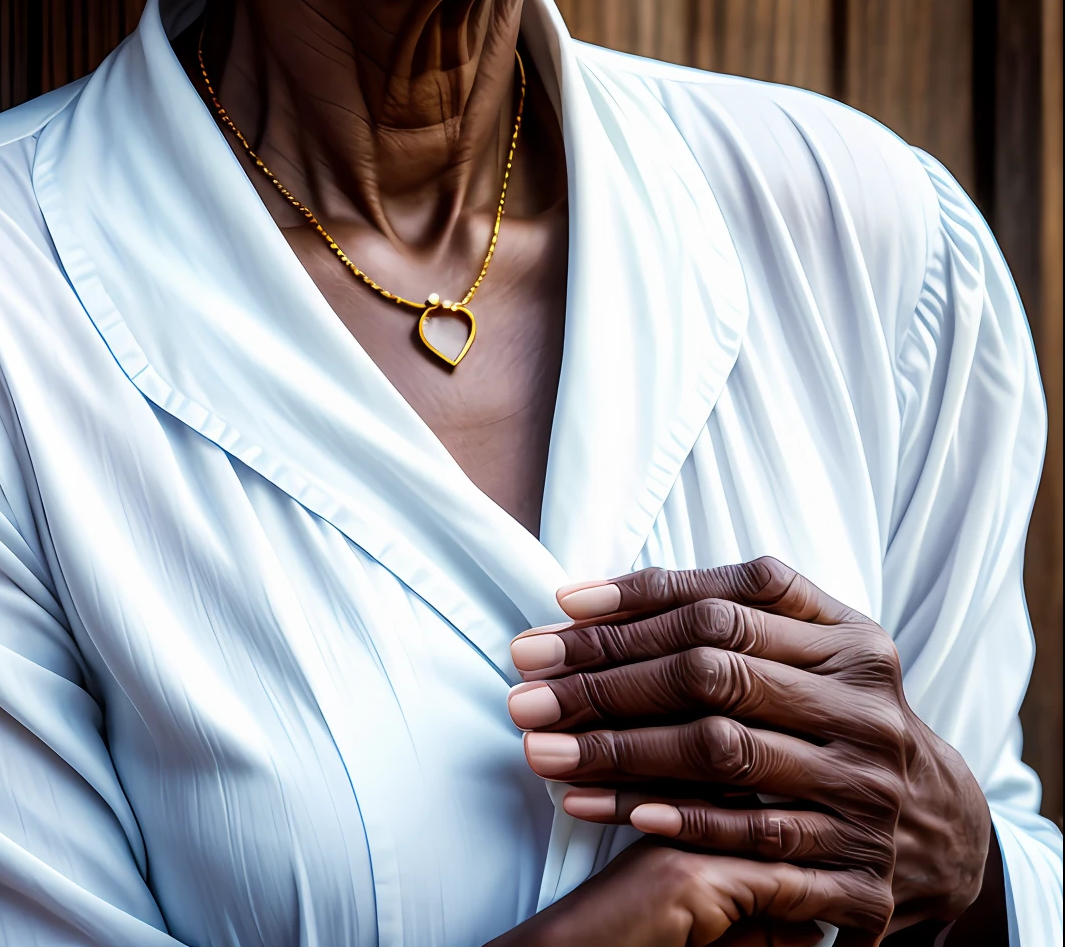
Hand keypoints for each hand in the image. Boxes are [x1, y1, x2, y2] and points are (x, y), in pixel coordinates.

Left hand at [508, 558, 992, 934]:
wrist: (945, 829)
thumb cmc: (841, 715)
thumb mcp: (816, 649)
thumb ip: (729, 612)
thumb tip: (586, 600)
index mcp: (851, 640)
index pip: (721, 609)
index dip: (632, 609)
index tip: (553, 615)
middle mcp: (865, 707)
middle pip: (712, 675)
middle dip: (606, 681)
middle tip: (524, 690)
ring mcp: (865, 788)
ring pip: (722, 754)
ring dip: (619, 753)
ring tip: (541, 753)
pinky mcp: (859, 868)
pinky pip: (749, 838)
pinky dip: (676, 819)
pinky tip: (611, 809)